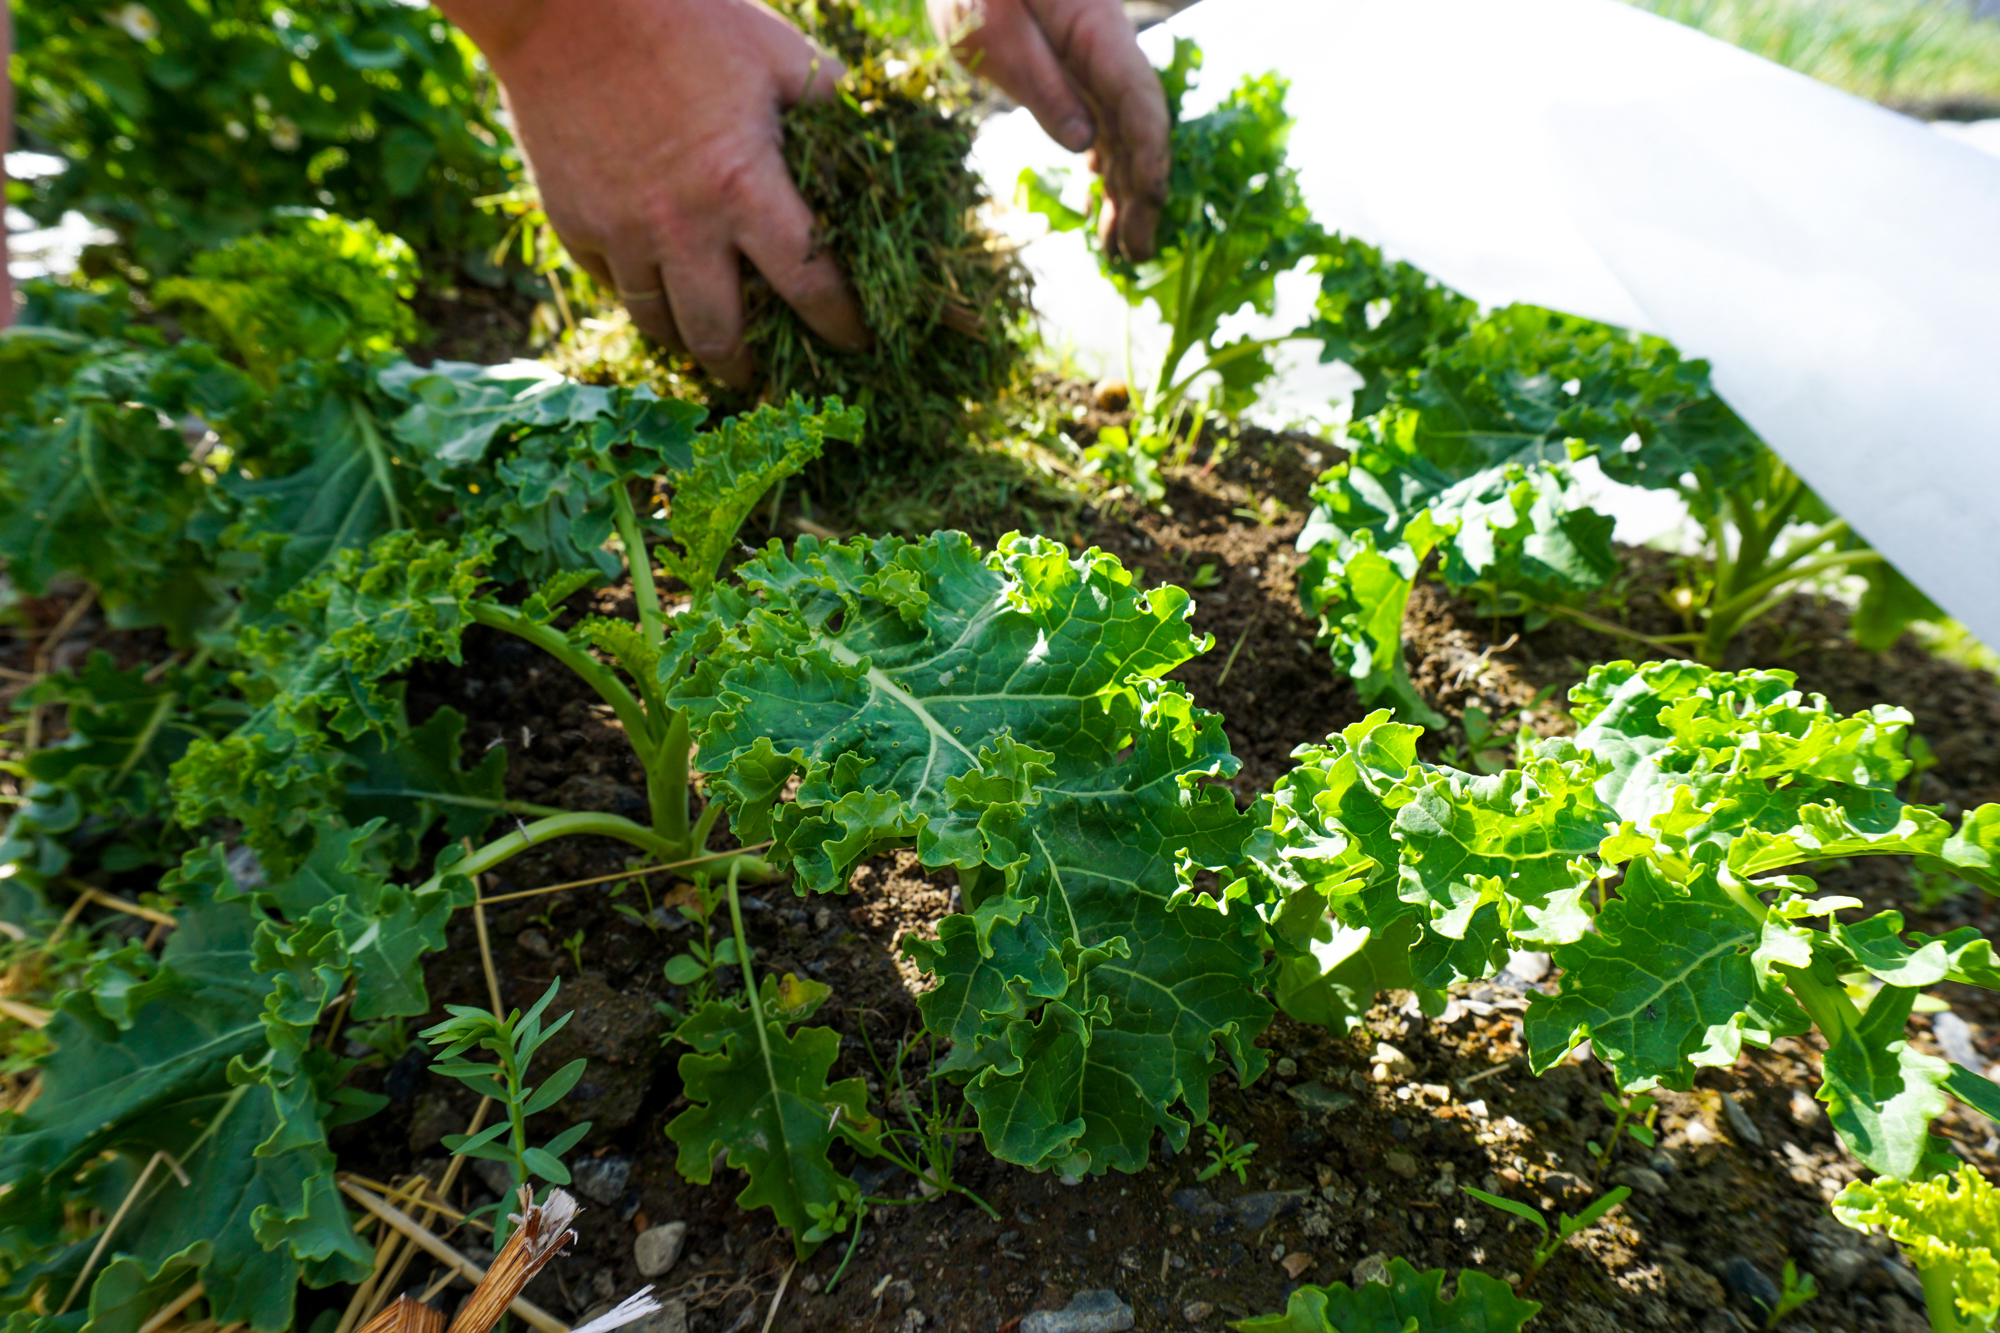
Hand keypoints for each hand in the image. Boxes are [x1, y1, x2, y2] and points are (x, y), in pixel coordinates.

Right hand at [445, 0, 868, 388]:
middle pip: (722, 336)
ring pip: (658, 323)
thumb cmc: (685, 19)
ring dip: (689, 343)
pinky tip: (655, 291)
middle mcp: (683, 228)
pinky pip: (610, 284)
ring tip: (709, 346)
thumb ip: (829, 106)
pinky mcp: (574, 223)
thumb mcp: (776, 55)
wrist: (563, 4)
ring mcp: (622, 232)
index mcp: (745, 189)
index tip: (856, 344)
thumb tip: (878, 140)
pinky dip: (637, 294)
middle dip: (749, 367)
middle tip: (765, 373)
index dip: (840, 324)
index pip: (809, 286)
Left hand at [930, 0, 1167, 260]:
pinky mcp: (1076, 77)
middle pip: (1138, 129)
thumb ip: (1041, 85)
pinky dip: (1103, 171)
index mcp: (1097, 32)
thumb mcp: (993, 33)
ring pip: (1122, 137)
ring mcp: (1095, 67)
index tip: (1149, 203)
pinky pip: (1101, 130)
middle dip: (1141, 193)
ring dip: (1123, 194)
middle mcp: (1108, 53)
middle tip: (1137, 254)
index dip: (1149, 154)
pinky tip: (1101, 210)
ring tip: (1120, 251)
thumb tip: (1084, 145)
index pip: (1138, 100)